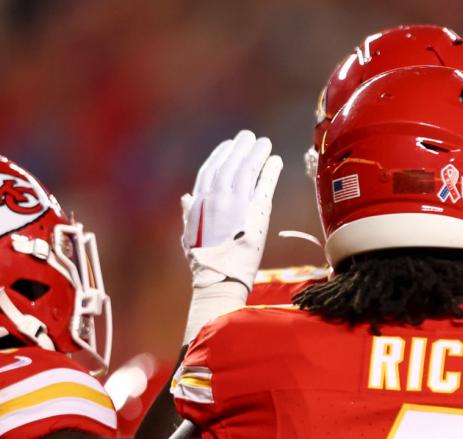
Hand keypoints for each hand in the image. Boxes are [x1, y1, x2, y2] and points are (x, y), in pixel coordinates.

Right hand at [181, 130, 282, 291]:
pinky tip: (276, 160)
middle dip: (240, 148)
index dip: (220, 155)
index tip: (228, 145)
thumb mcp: (188, 235)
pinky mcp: (256, 212)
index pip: (210, 171)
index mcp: (199, 202)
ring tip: (264, 143)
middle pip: (230, 164)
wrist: (218, 277)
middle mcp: (216, 198)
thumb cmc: (203, 261)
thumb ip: (189, 213)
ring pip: (247, 169)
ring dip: (256, 154)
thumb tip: (186, 198)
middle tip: (249, 136)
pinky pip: (264, 185)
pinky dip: (270, 170)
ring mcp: (236, 203)